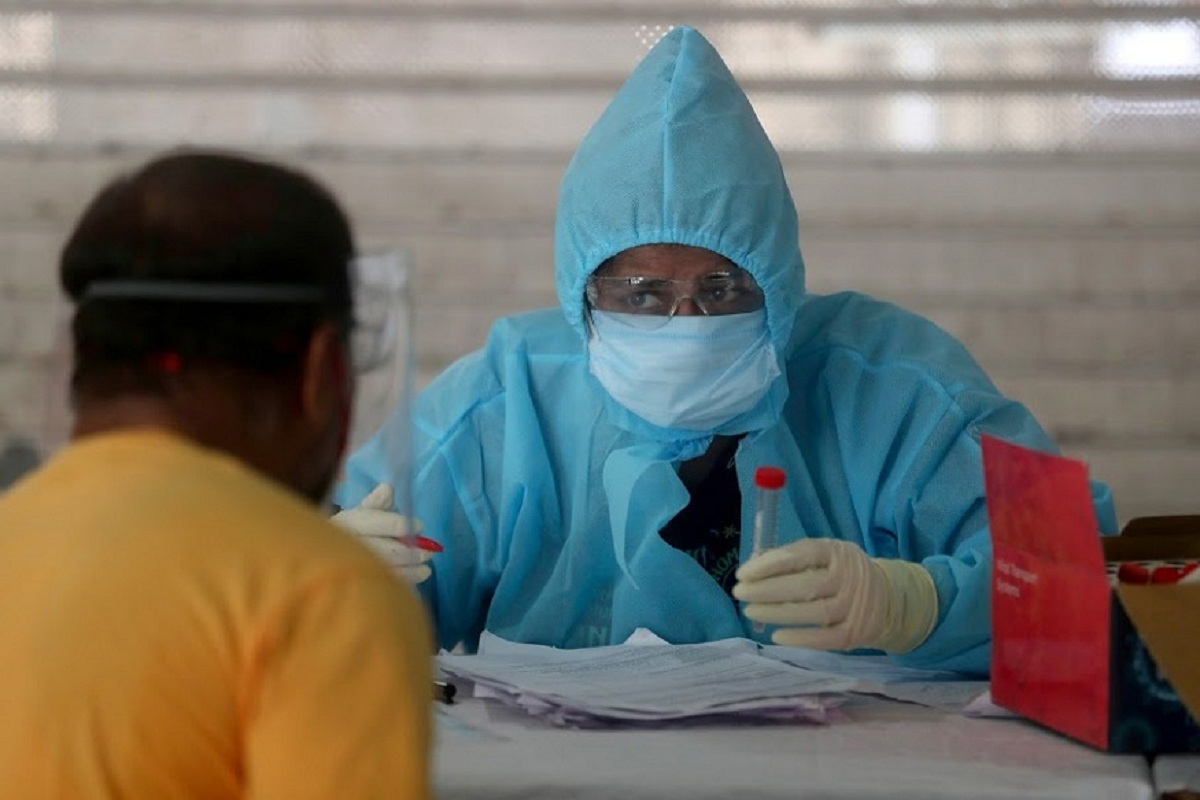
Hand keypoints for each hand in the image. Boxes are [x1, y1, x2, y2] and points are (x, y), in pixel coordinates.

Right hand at [332, 483, 433, 584]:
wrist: (321, 555)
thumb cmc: (351, 529)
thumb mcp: (361, 511)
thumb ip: (378, 502)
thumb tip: (388, 488)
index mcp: (352, 522)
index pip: (381, 522)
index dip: (405, 525)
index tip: (420, 526)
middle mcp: (350, 544)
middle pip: (387, 550)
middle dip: (412, 552)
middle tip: (429, 553)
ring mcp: (353, 567)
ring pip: (387, 572)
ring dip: (411, 572)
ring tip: (426, 571)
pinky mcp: (356, 586)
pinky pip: (383, 588)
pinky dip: (402, 586)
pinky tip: (414, 585)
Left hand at [733, 538, 937, 653]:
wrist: (890, 600)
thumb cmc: (843, 574)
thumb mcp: (825, 556)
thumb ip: (793, 558)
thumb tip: (754, 564)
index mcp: (837, 552)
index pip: (802, 554)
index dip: (770, 564)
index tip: (743, 573)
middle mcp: (849, 578)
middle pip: (805, 585)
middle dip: (767, 590)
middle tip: (740, 593)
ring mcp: (854, 606)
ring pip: (813, 612)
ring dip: (777, 613)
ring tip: (750, 612)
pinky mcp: (856, 633)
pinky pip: (825, 638)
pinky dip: (800, 639)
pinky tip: (776, 637)